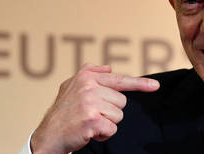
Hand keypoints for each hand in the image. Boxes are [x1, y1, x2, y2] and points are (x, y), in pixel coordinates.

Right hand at [30, 63, 159, 153]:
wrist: (47, 135)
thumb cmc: (62, 112)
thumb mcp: (71, 86)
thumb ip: (90, 73)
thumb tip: (108, 67)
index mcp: (87, 77)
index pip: (119, 79)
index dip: (140, 84)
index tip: (155, 86)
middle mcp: (89, 87)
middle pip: (121, 102)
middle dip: (110, 111)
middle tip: (91, 114)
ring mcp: (90, 103)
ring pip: (119, 115)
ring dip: (106, 123)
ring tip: (89, 122)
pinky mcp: (92, 120)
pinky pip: (112, 128)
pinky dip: (103, 134)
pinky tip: (89, 131)